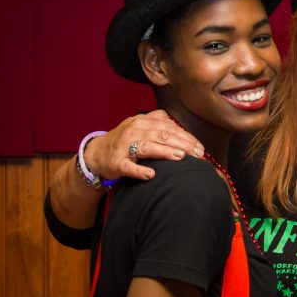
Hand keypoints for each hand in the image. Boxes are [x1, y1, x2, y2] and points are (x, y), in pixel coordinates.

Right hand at [84, 110, 203, 180]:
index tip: (200, 147)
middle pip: (162, 135)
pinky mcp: (117, 163)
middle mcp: (134, 131)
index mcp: (142, 122)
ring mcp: (124, 146)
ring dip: (165, 151)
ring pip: (147, 147)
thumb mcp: (140, 127)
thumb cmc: (124, 141)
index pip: (169, 127)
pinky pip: (129, 166)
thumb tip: (181, 128)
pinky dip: (140, 170)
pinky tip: (151, 174)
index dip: (187, 137)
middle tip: (198, 154)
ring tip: (180, 157)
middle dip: (183, 144)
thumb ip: (159, 124)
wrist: (97, 153)